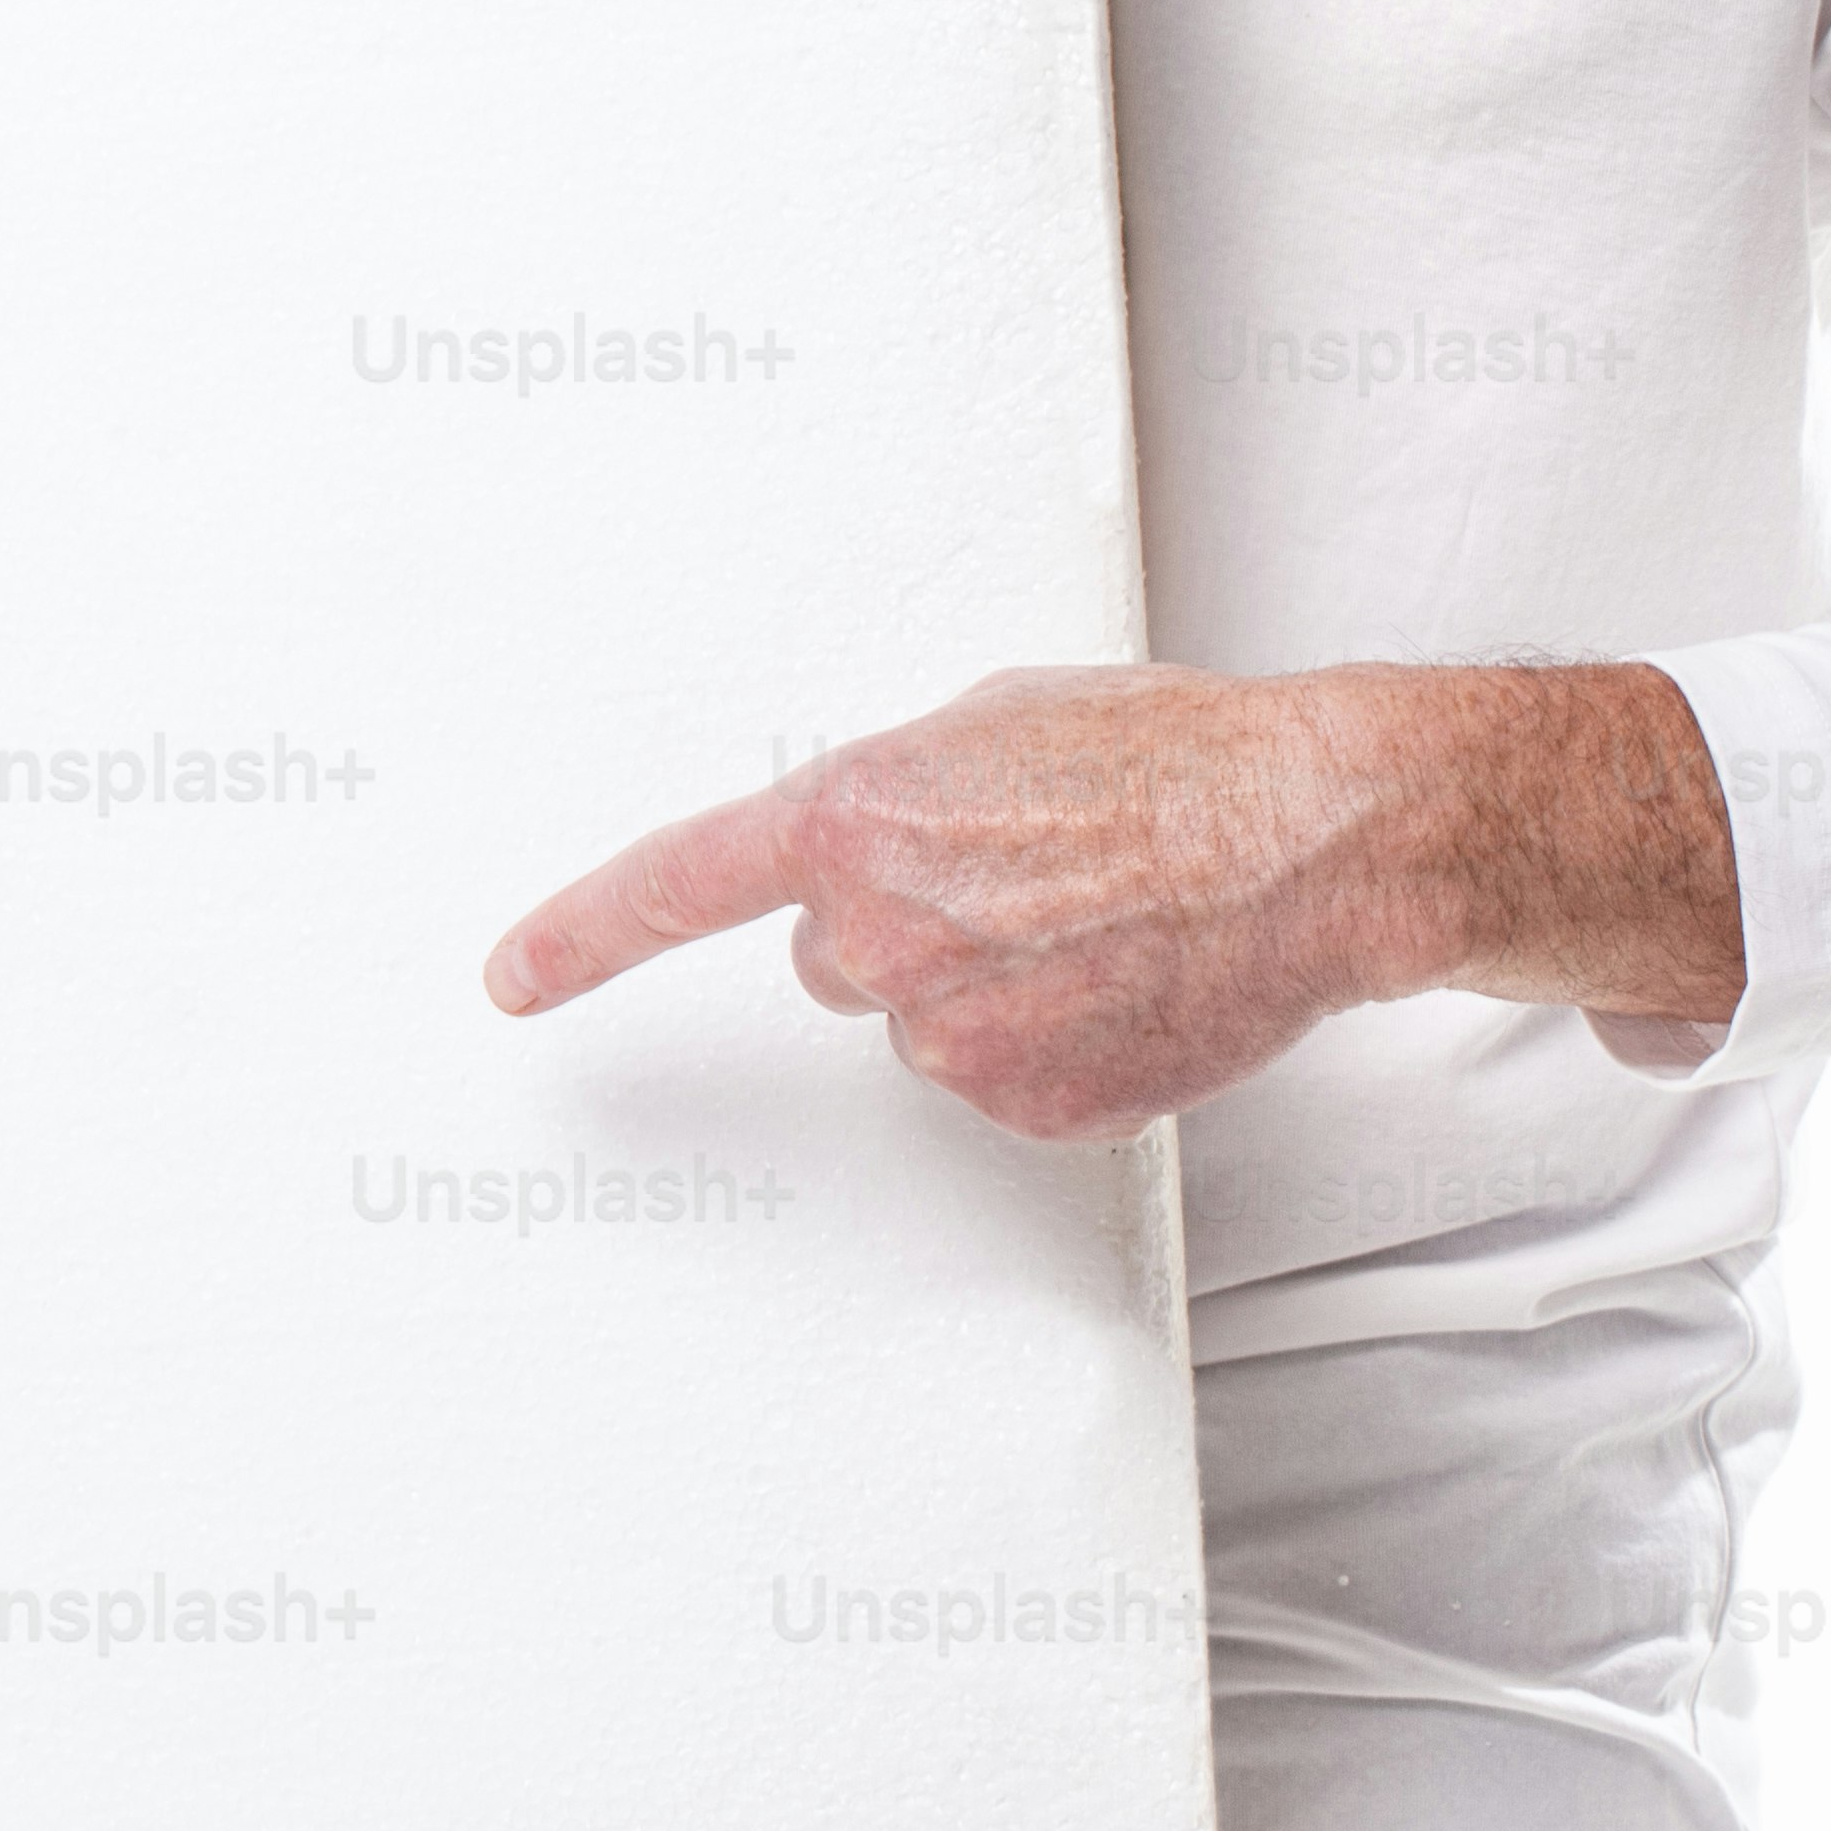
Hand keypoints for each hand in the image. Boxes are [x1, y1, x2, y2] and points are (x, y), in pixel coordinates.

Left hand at [477, 660, 1743, 1141]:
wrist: (1315, 837)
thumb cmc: (1180, 760)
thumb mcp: (994, 724)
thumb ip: (896, 792)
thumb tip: (870, 833)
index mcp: (856, 821)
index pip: (674, 887)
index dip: (582, 936)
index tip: (516, 974)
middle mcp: (883, 935)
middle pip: (839, 960)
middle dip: (912, 925)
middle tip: (1028, 880)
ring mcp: (953, 1035)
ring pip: (927, 1023)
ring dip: (994, 984)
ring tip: (1102, 922)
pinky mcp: (1029, 1106)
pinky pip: (1004, 1081)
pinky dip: (1057, 1044)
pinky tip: (1127, 982)